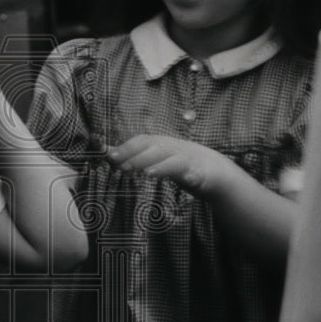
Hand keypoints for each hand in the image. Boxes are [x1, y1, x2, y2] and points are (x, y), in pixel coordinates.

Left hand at [106, 134, 240, 199]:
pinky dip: (193, 176)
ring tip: (148, 174)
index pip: (142, 141)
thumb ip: (132, 156)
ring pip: (175, 161)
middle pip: (156, 149)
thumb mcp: (155, 158)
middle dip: (138, 157)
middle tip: (123, 167)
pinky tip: (189, 180)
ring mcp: (189, 160)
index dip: (127, 147)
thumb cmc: (178, 163)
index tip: (111, 156)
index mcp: (161, 144)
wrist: (213, 169)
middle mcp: (174, 149)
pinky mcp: (202, 173)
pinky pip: (198, 174)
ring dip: (162, 167)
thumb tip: (107, 152)